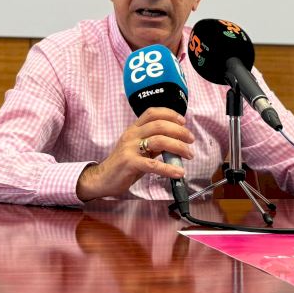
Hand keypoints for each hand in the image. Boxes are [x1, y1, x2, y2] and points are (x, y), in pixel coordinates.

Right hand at [77, 107, 194, 200]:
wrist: (103, 179)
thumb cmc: (123, 164)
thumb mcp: (139, 150)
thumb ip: (154, 144)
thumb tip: (175, 141)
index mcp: (134, 129)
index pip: (152, 113)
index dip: (169, 114)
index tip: (183, 122)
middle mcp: (131, 135)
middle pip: (159, 125)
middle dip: (179, 131)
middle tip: (190, 140)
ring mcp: (130, 148)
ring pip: (159, 141)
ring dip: (178, 147)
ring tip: (188, 155)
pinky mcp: (130, 163)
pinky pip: (153, 164)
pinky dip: (169, 168)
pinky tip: (178, 173)